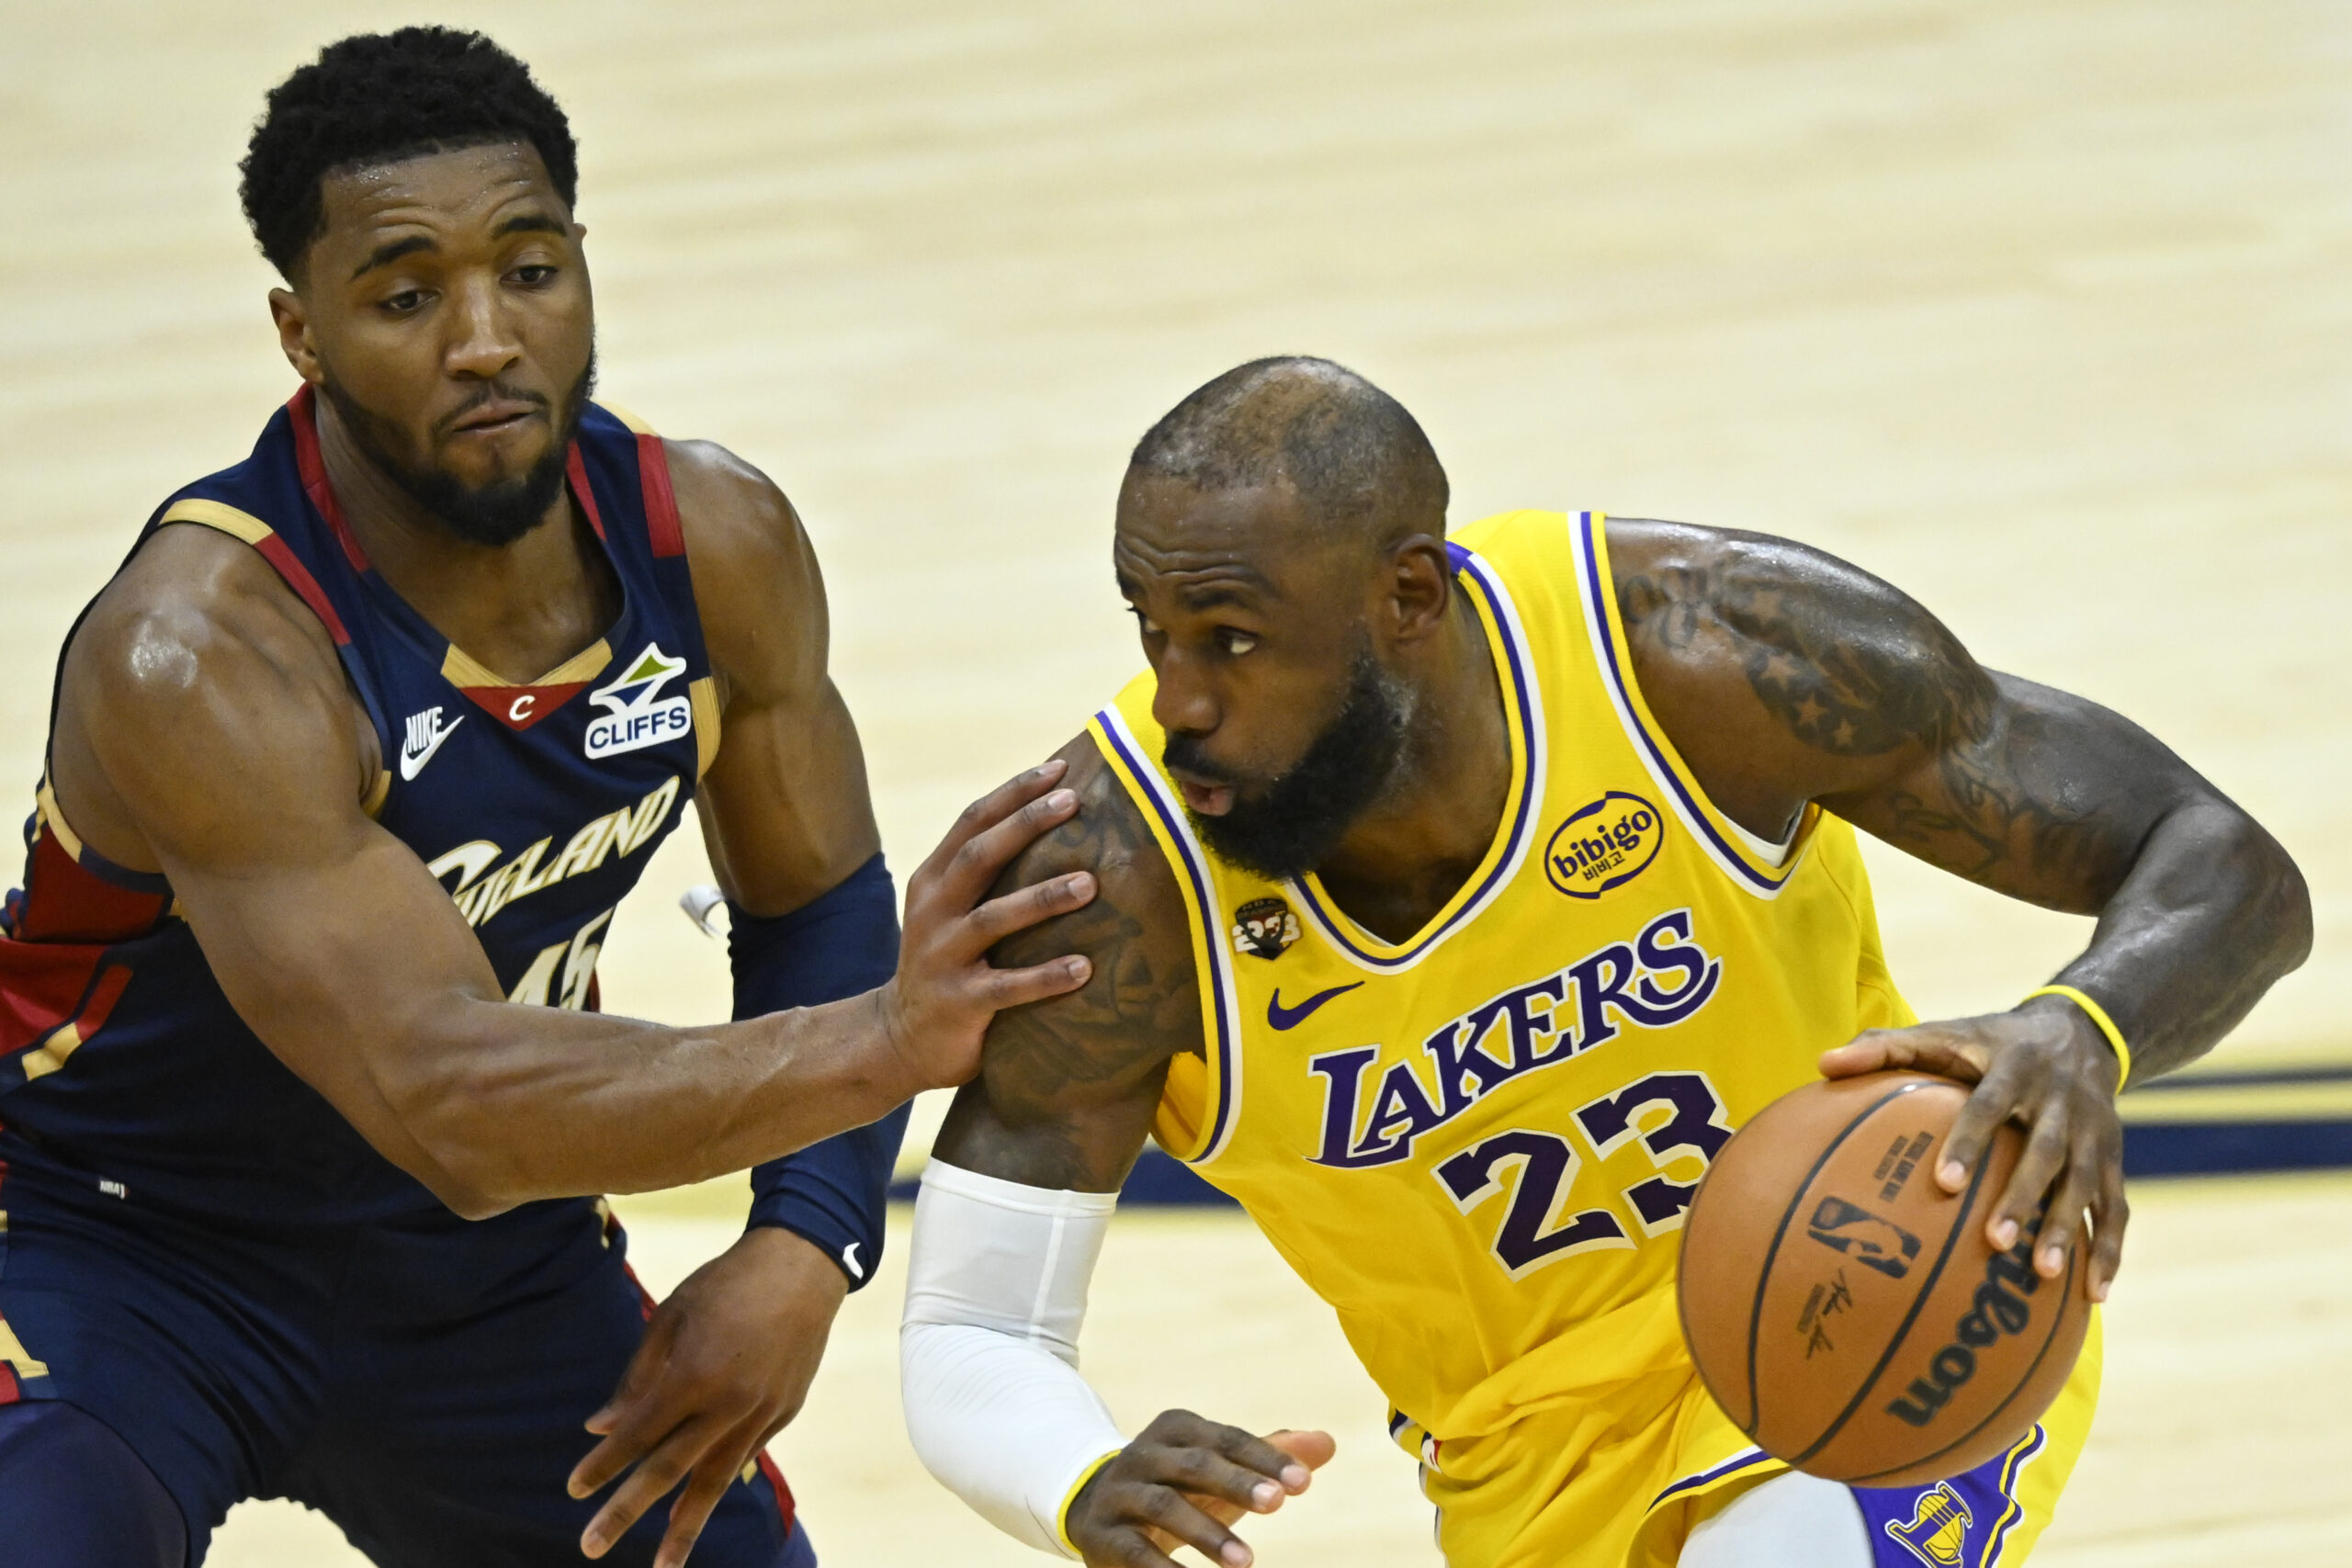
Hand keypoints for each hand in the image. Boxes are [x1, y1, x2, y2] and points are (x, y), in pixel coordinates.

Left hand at [568, 1228, 846, 1567]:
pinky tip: (700, 1500)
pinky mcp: (784, 1412)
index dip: (602, 1465)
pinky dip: (719, 1477)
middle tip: (591, 1545)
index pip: (637, 1434)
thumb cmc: (727, 1283)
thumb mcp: (672, 1316)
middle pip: (669, 1470)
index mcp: (693, 1374)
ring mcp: (761, 1412)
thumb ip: (636, 1376)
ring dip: (685, 1525)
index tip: (574, 1490)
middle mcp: (727, 1403)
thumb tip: (600, 1427)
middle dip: (626, 1510)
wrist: (803, 1266)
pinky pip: (744, 1454)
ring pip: (715, 1479)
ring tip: (664, 1564)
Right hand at [880, 758, 1096, 1092]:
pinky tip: (1084, 967)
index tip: (1059, 769)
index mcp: (934, 880)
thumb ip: (989, 875)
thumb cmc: (949, 962)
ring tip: (1089, 883)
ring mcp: (941, 956)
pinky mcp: (958, 1002)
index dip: (1014, 792)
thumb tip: (1061, 825)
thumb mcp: (954, 910)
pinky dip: (1046, 975)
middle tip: (1073, 802)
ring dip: (1042, 898)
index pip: (973, 822)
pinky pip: (1007, 987)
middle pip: (979, 856)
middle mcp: (933, 911)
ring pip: (993, 918)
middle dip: (1026, 824)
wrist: (901, 1038)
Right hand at [1067, 1410, 1333, 1567]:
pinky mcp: (1103, 1533)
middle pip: (1194, 1464)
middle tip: (1277, 1504)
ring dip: (1206, 1533)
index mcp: (1176, 1428)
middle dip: (1237, 1483)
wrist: (1095, 1507)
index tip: (1302, 1484)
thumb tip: (1327, 1443)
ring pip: (1164, 1505)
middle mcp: (1144, 1453)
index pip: (1226, 1439)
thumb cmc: (1179, 1484)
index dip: (1264, 1459)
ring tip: (1247, 1560)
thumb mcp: (1220, 1467)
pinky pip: (1135, 1550)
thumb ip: (1270, 1455)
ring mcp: (1119, 1492)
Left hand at [1819, 998, 2126, 1300]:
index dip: (1969, 1142)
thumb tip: (1822, 1064)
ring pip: (2086, 1184)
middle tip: (1993, 1243)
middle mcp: (2060, 1100)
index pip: (1989, 1105)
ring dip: (2066, 1229)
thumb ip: (1885, 1048)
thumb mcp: (1943, 1032)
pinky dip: (2108, 1251)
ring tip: (2043, 1275)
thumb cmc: (1988, 1042)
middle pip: (2046, 1151)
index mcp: (2013, 1068)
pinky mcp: (2114, 1158)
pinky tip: (2094, 1296)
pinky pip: (2115, 1208)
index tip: (1945, 1183)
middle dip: (2023, 1196)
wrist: (2079, 1031)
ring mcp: (2094, 1132)